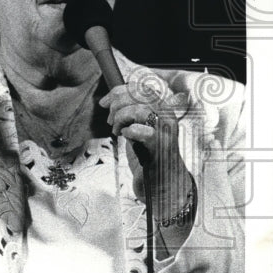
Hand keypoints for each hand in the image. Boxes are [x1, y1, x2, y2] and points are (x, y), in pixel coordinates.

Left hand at [99, 71, 190, 202]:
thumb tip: (108, 100)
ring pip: (140, 110)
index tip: (104, 102)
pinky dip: (129, 131)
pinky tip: (125, 137)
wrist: (162, 183)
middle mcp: (168, 118)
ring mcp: (167, 132)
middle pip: (140, 96)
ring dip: (121, 118)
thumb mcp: (137, 128)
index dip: (119, 91)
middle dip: (118, 104)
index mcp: (163, 110)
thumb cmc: (148, 155)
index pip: (142, 89)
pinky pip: (144, 131)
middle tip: (110, 120)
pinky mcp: (162, 148)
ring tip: (116, 130)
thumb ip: (129, 113)